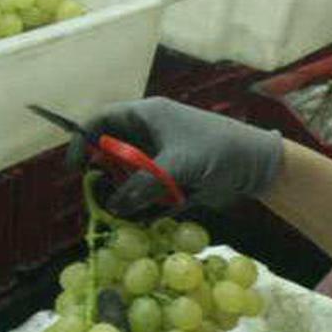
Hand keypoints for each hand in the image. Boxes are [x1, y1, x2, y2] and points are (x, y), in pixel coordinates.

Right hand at [67, 97, 282, 216]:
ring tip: (125, 211)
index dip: (81, 140)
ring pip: (127, 175)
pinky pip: (145, 190)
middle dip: (103, 175)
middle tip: (101, 197)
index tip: (74, 168)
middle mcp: (149, 133)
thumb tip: (114, 206)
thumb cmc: (219, 151)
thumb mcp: (178, 165)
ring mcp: (160, 156)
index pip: (101, 120)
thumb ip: (144, 184)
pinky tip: (146, 216)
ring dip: (123, 193)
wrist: (256, 166)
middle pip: (110, 152)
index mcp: (148, 115)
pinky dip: (142, 203)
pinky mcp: (171, 176)